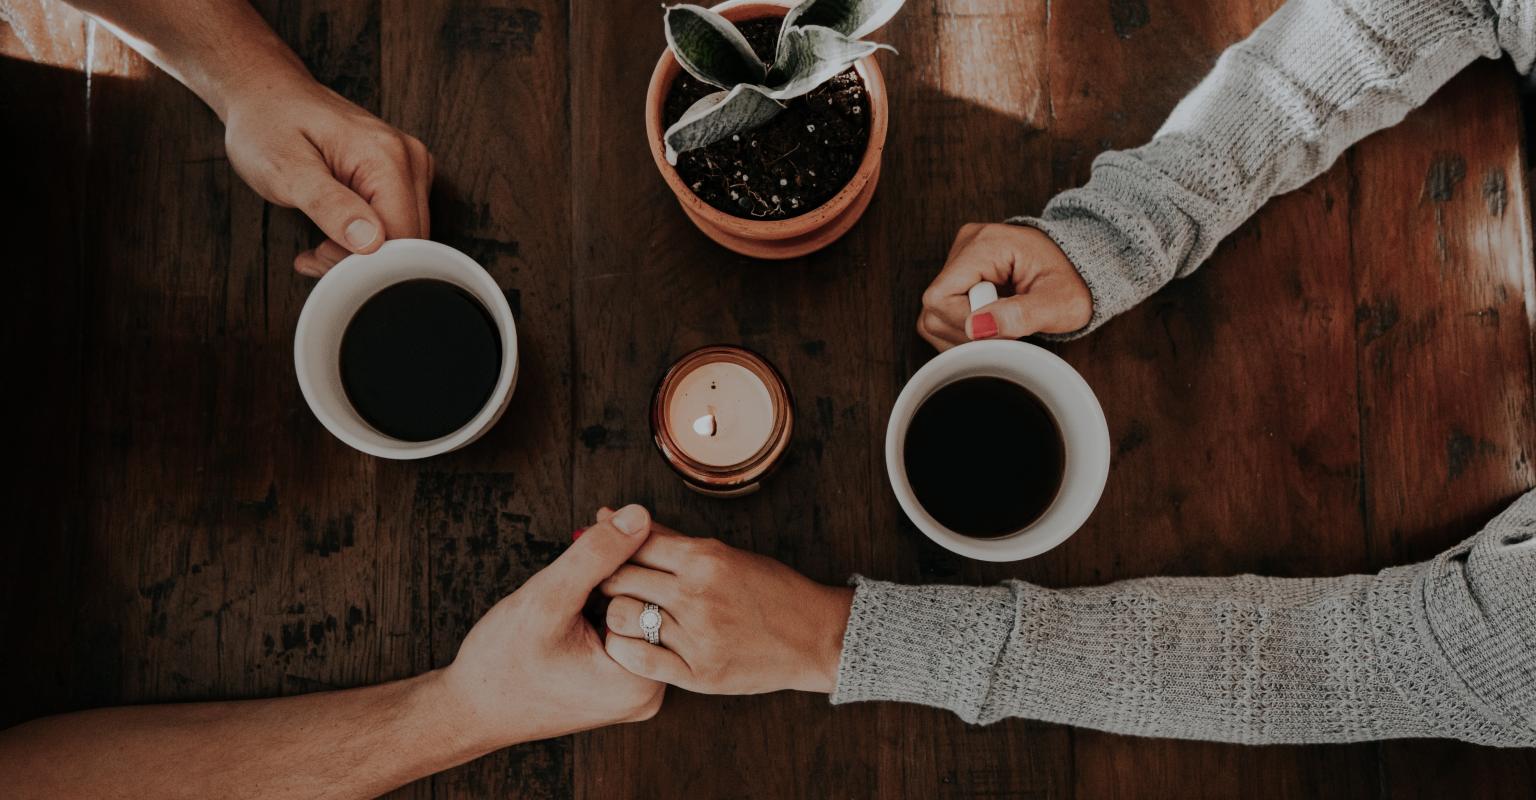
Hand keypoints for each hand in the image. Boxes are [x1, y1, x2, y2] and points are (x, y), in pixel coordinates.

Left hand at [221, 73, 432, 276]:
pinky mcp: (403, 174)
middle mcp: (409, 158)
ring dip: (363, 253)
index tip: (320, 256)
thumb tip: (370, 242)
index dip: (364, 261)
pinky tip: (335, 232)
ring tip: (320, 243)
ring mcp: (410, 165)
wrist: (266, 94)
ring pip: (405, 236)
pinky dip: (367, 240)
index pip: (401, 236)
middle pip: (409, 239)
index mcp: (386, 156)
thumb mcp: (285, 168)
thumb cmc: (268, 124)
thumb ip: (329, 205)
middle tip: (316, 254)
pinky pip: (398, 223)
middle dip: (363, 260)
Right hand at [434, 504, 665, 749]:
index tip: (605, 519)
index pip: (659, 593)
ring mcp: (636, 690)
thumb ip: (596, 555)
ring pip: (639, 612)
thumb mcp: (548, 598)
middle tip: (596, 526)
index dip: (633, 548)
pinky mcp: (621, 685)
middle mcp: (649, 691)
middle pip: (653, 603)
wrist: (472, 709)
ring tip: (583, 561)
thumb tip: (640, 516)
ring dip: (615, 579)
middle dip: (626, 560)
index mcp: (641, 680)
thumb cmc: (502, 662)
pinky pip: (627, 629)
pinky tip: (583, 588)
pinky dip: (608, 601)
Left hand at [595, 513, 853, 694]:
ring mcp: (698, 636)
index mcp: (704, 558)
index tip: (603, 554)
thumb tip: (613, 514)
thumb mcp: (723, 553)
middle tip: (606, 585)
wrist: (813, 636)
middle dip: (605, 579)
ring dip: (614, 614)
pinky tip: (632, 642)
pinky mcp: (699, 672)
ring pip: (621, 617)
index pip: (633, 543)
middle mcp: (698, 594)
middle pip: (619, 578)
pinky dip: (624, 649)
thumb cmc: (769, 590)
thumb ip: (667, 538)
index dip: (609, 547)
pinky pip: (638, 659)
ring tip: (622, 614)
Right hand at [918, 223, 1091, 349]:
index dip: (966, 325)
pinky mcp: (960, 271)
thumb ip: (1021, 315)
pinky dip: (964, 327)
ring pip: (934, 314)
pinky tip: (992, 321)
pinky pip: (942, 311)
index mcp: (986, 244)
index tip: (1003, 328)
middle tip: (1007, 328)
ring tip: (1001, 323)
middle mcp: (966, 244)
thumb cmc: (1074, 282)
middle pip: (934, 308)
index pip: (941, 297)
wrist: (1082, 268)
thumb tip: (976, 327)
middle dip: (968, 332)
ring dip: (966, 332)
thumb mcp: (1059, 303)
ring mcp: (960, 256)